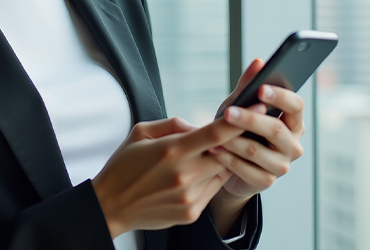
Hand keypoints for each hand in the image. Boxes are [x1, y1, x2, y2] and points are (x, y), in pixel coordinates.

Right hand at [91, 117, 246, 237]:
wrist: (110, 205)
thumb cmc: (124, 166)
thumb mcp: (140, 133)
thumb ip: (174, 124)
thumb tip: (200, 125)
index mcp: (172, 150)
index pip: (216, 133)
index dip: (241, 120)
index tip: (259, 108)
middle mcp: (184, 174)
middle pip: (227, 154)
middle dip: (232, 143)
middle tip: (232, 134)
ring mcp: (190, 196)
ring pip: (222, 172)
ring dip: (219, 162)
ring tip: (200, 158)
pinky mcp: (191, 211)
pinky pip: (212, 190)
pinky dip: (208, 180)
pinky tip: (190, 177)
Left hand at [210, 58, 304, 199]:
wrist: (233, 167)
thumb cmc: (240, 130)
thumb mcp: (242, 106)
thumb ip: (249, 86)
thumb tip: (258, 62)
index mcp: (294, 122)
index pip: (296, 106)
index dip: (281, 97)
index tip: (261, 89)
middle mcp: (293, 144)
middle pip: (277, 130)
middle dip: (250, 120)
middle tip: (227, 112)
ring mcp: (282, 165)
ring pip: (257, 151)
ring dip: (233, 141)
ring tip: (214, 134)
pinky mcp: (267, 181)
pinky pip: (246, 169)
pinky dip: (228, 159)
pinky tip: (213, 150)